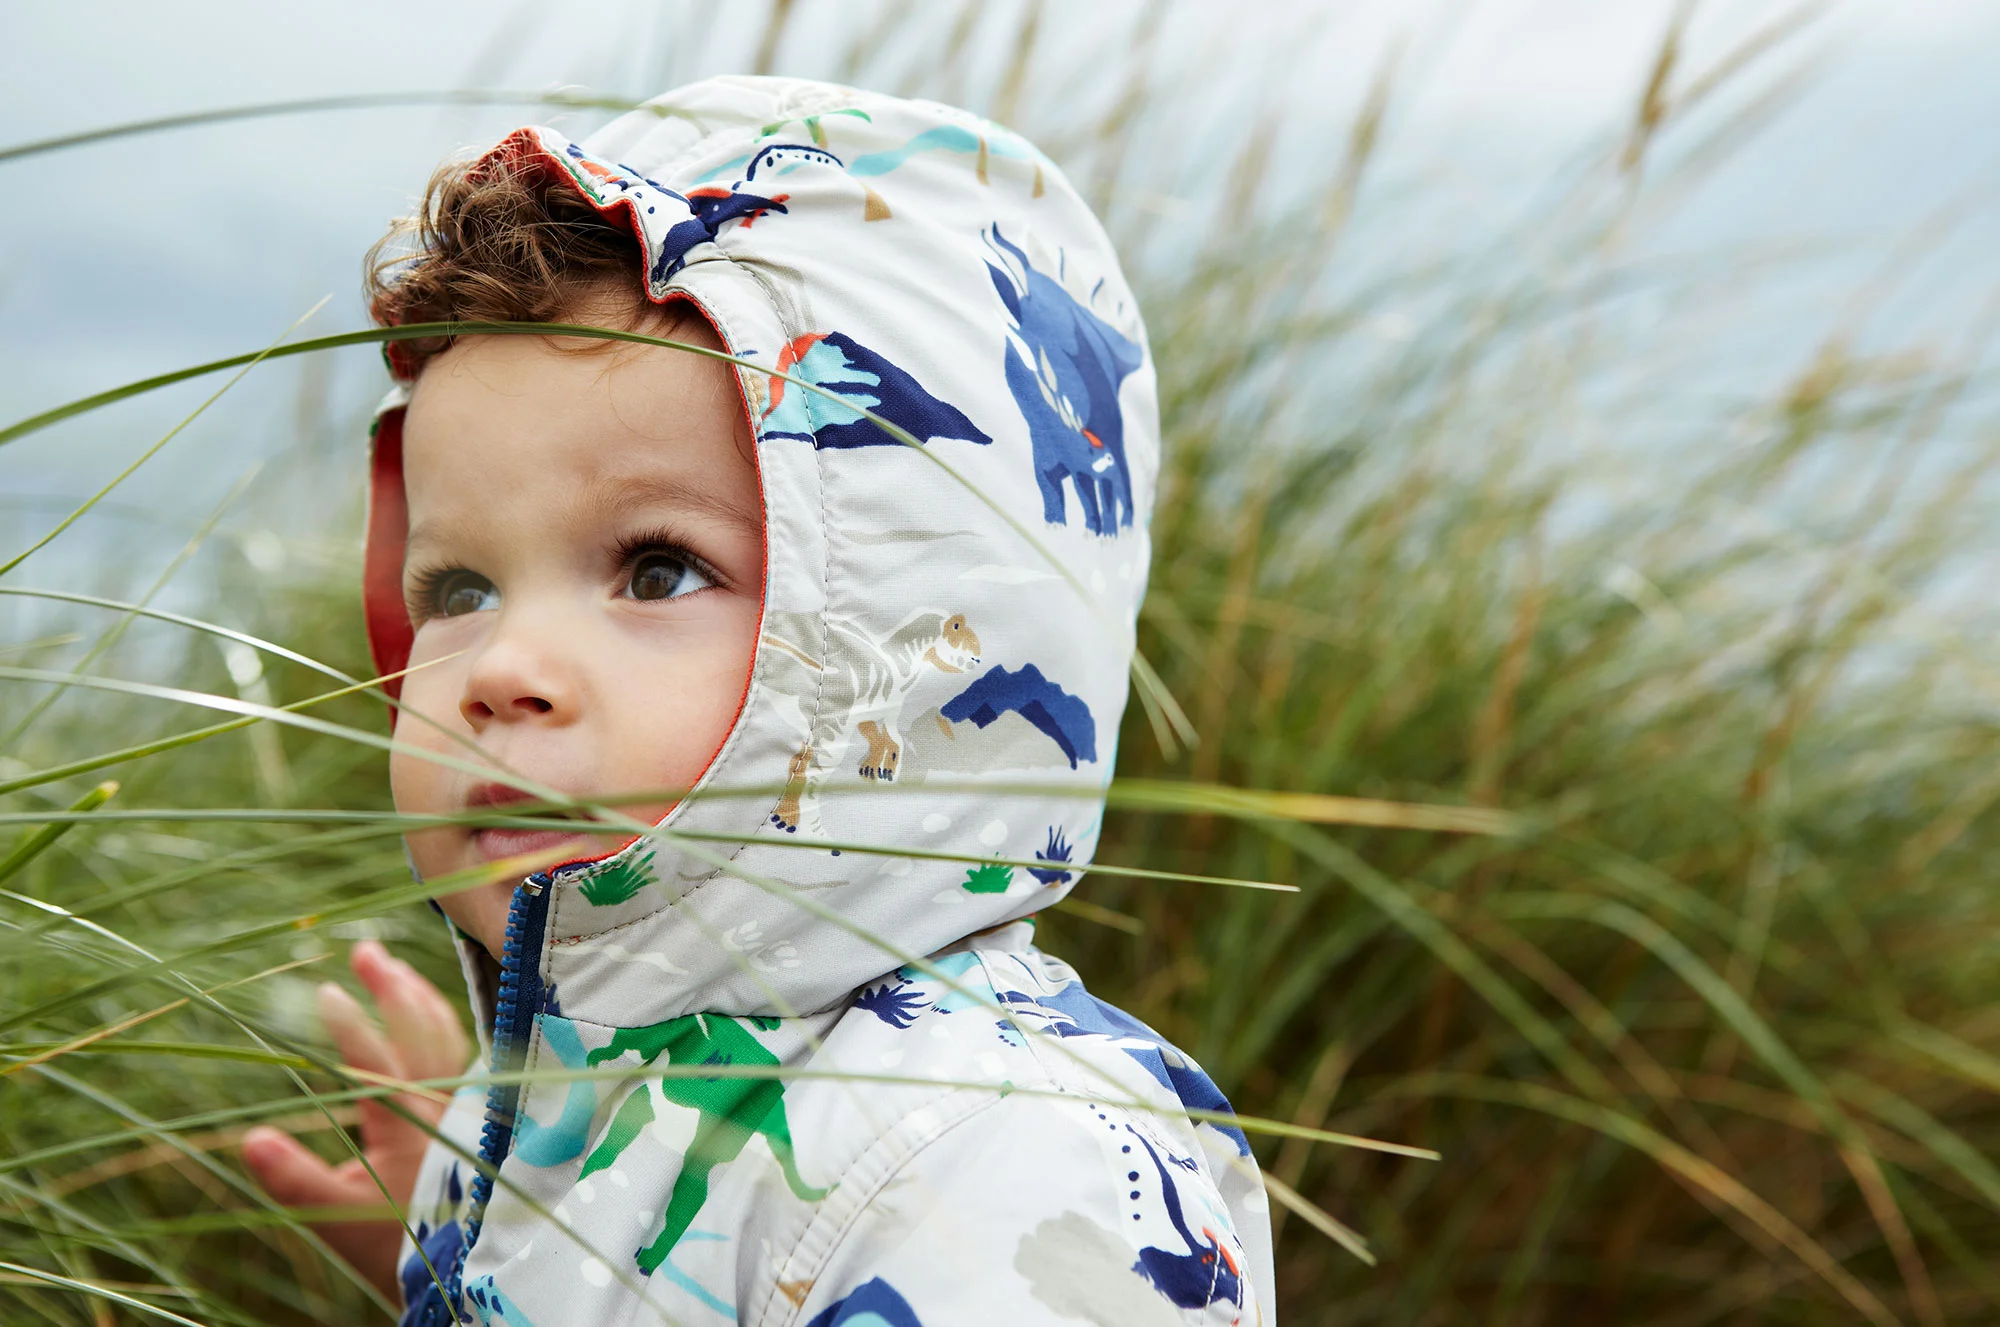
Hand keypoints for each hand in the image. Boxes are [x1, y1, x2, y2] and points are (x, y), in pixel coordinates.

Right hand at [242, 940, 469, 1299]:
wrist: (463, 1269)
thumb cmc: (395, 1244)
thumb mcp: (334, 1217)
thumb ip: (294, 1178)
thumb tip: (251, 1138)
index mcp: (405, 1122)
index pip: (372, 1059)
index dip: (349, 1023)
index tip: (325, 989)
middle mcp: (440, 1104)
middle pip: (420, 1030)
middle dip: (392, 987)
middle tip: (364, 950)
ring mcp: (461, 1107)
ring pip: (447, 1038)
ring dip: (420, 999)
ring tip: (394, 970)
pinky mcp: (473, 1116)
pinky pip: (461, 1056)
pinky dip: (443, 1026)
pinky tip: (431, 1016)